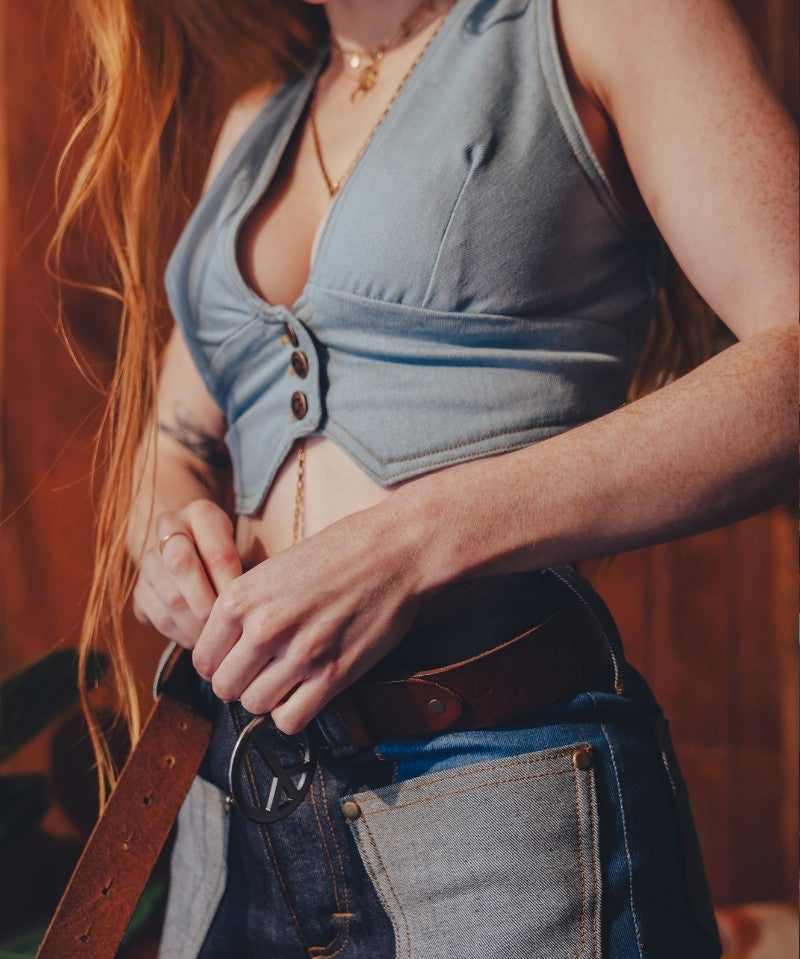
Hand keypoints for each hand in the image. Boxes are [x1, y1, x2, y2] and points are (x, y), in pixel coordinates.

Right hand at [132, 499, 242, 647]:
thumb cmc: (232, 556)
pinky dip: (178, 634)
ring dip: (194, 626)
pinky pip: (155, 615)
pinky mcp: (138, 589)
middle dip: (208, 605)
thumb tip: (259, 607)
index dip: (231, 584)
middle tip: (228, 630)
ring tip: (216, 642)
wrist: (192, 547)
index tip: (246, 608)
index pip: (217, 551)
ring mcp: (148, 559)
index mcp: (201, 513)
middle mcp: (168, 528)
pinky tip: (197, 642)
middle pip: (182, 566)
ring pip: (168, 596)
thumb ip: (251, 571)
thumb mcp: (245, 548)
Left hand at [191, 496, 428, 734]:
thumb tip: (229, 650)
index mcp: (240, 598)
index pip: (203, 660)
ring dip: (269, 698)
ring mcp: (299, 654)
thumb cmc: (338, 553)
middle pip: (225, 688)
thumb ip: (246, 610)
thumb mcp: (275, 570)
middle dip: (242, 684)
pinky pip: (291, 719)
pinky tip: (306, 691)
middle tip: (263, 671)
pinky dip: (294, 712)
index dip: (220, 664)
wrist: (394, 551)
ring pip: (256, 706)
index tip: (239, 660)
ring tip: (288, 677)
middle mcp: (263, 628)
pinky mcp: (334, 674)